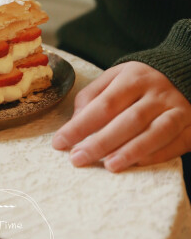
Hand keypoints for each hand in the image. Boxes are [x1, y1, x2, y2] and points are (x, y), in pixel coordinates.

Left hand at [52, 62, 190, 171]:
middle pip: (128, 120)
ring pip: (155, 132)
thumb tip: (75, 122)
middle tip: (77, 159)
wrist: (184, 71)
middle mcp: (157, 92)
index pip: (103, 104)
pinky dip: (156, 155)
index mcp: (133, 77)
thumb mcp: (115, 77)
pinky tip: (136, 164)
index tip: (60, 142)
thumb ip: (93, 96)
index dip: (80, 125)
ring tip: (109, 166)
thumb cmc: (141, 80)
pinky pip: (174, 143)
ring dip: (131, 151)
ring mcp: (177, 109)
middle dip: (101, 142)